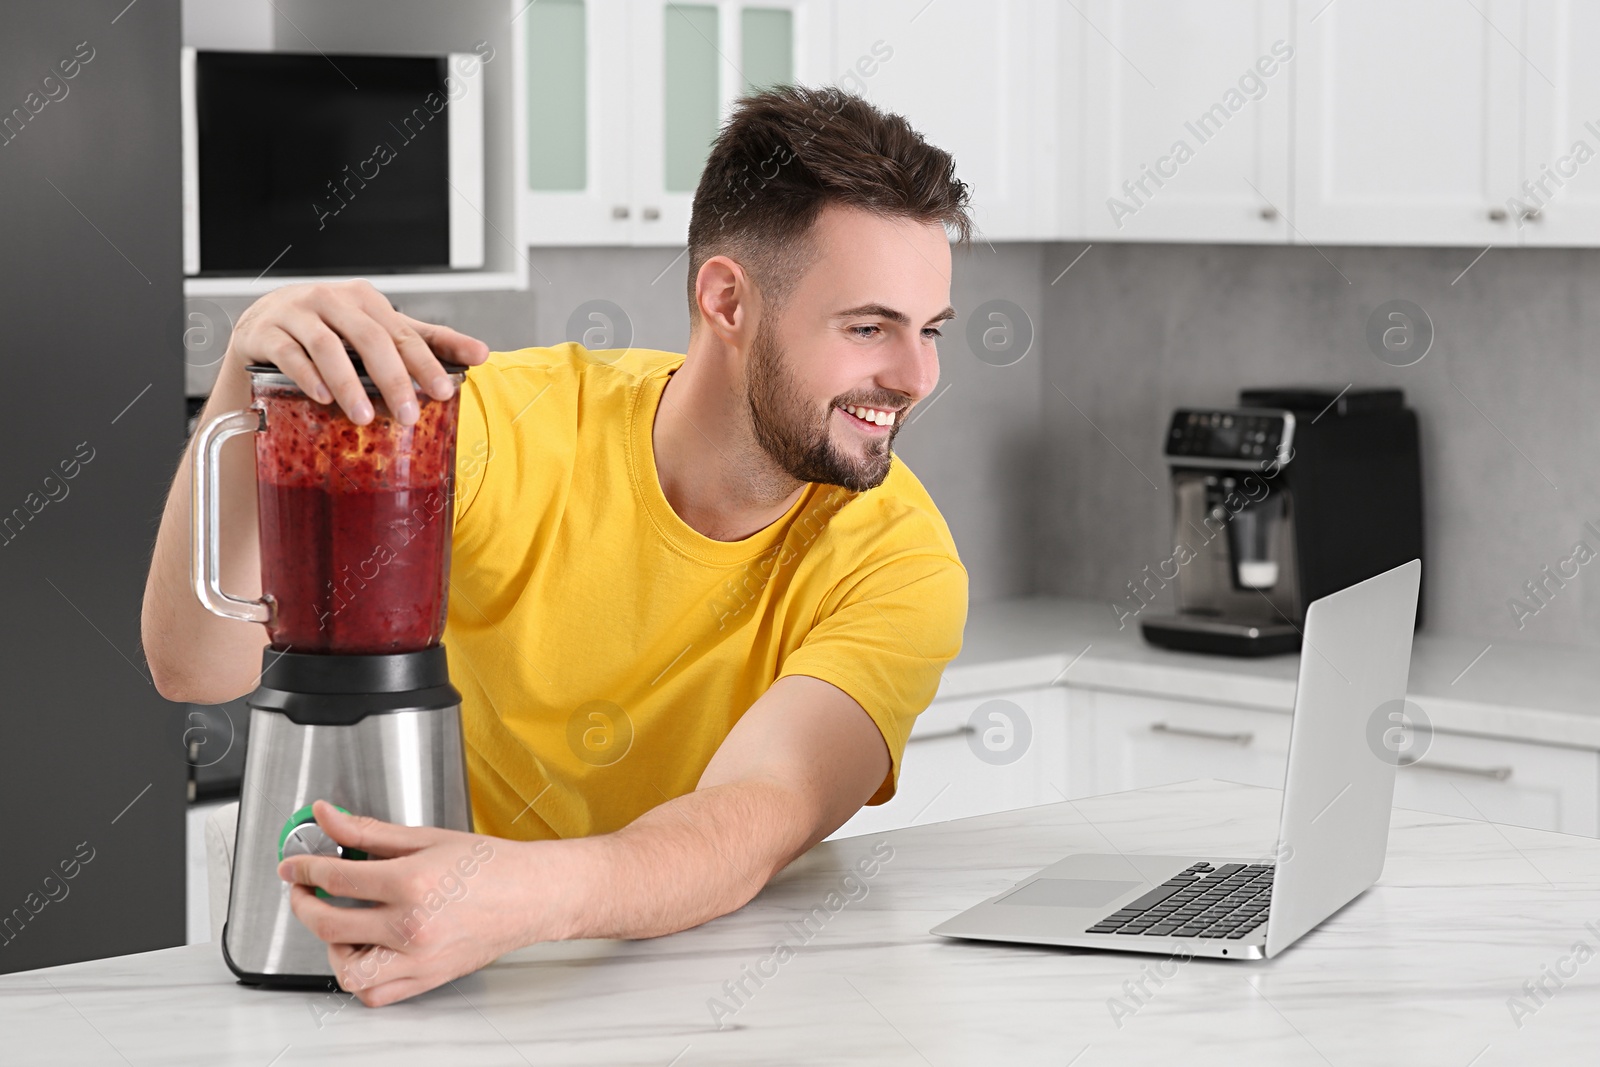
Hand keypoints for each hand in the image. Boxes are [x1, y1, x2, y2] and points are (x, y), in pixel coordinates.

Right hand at [224, 280, 489, 425]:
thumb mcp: (379, 333)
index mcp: (365, 301)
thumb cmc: (331, 332)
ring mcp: (296, 313)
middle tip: (408, 416)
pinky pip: (288, 353)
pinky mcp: (265, 332)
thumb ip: (427, 343)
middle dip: (393, 379)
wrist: (263, 329)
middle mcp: (332, 300)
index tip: (445, 392)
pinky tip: (323, 398)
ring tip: (366, 416)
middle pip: (370, 338)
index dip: (426, 363)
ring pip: (327, 346)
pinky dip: (307, 376)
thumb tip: (482, 354)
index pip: (404, 334)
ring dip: (349, 384)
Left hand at [277, 800, 558, 1006]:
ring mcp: (419, 959)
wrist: (532, 895)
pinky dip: (358, 977)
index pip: (336, 878)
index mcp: (413, 883)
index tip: (293, 865)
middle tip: (303, 890)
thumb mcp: (426, 838)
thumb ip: (369, 832)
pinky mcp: (426, 978)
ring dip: (330, 946)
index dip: (304, 868)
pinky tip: (362, 950)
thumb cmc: (490, 866)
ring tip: (336, 923)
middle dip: (303, 904)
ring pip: (347, 970)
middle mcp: (412, 926)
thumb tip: (328, 817)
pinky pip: (375, 993)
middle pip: (330, 924)